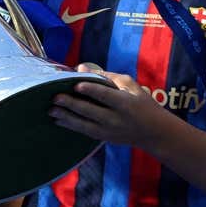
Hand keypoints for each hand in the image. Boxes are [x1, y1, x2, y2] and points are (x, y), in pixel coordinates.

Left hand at [49, 65, 171, 147]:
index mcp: (125, 103)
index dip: (91, 90)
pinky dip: (71, 126)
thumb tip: (82, 68)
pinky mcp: (104, 138)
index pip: (106, 95)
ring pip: (84, 124)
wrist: (154, 133)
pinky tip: (59, 121)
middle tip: (55, 98)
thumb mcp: (131, 86)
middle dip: (72, 104)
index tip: (77, 85)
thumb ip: (108, 76)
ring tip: (51, 111)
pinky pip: (84, 131)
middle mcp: (115, 119)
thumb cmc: (143, 104)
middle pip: (90, 111)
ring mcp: (109, 131)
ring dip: (66, 117)